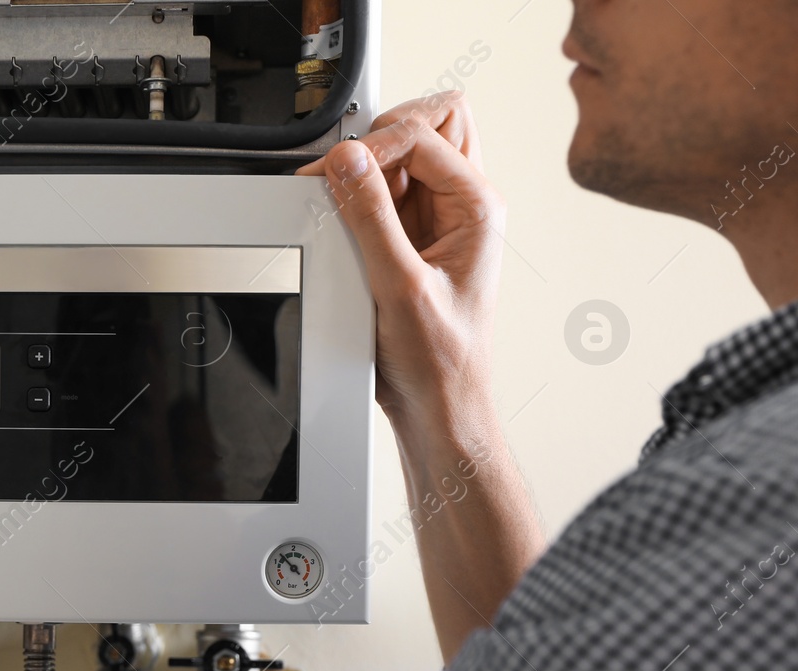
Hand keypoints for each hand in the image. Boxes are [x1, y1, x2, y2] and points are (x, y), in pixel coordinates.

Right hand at [298, 91, 504, 426]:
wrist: (439, 404)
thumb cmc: (438, 360)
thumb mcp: (398, 286)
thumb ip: (370, 218)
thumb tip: (348, 161)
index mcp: (477, 207)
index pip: (425, 133)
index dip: (374, 144)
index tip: (337, 172)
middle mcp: (464, 204)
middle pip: (431, 122)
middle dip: (383, 137)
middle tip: (350, 174)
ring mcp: (440, 218)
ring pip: (409, 151)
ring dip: (372, 167)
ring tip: (347, 204)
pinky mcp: (414, 236)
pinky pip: (388, 190)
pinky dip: (362, 196)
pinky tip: (348, 226)